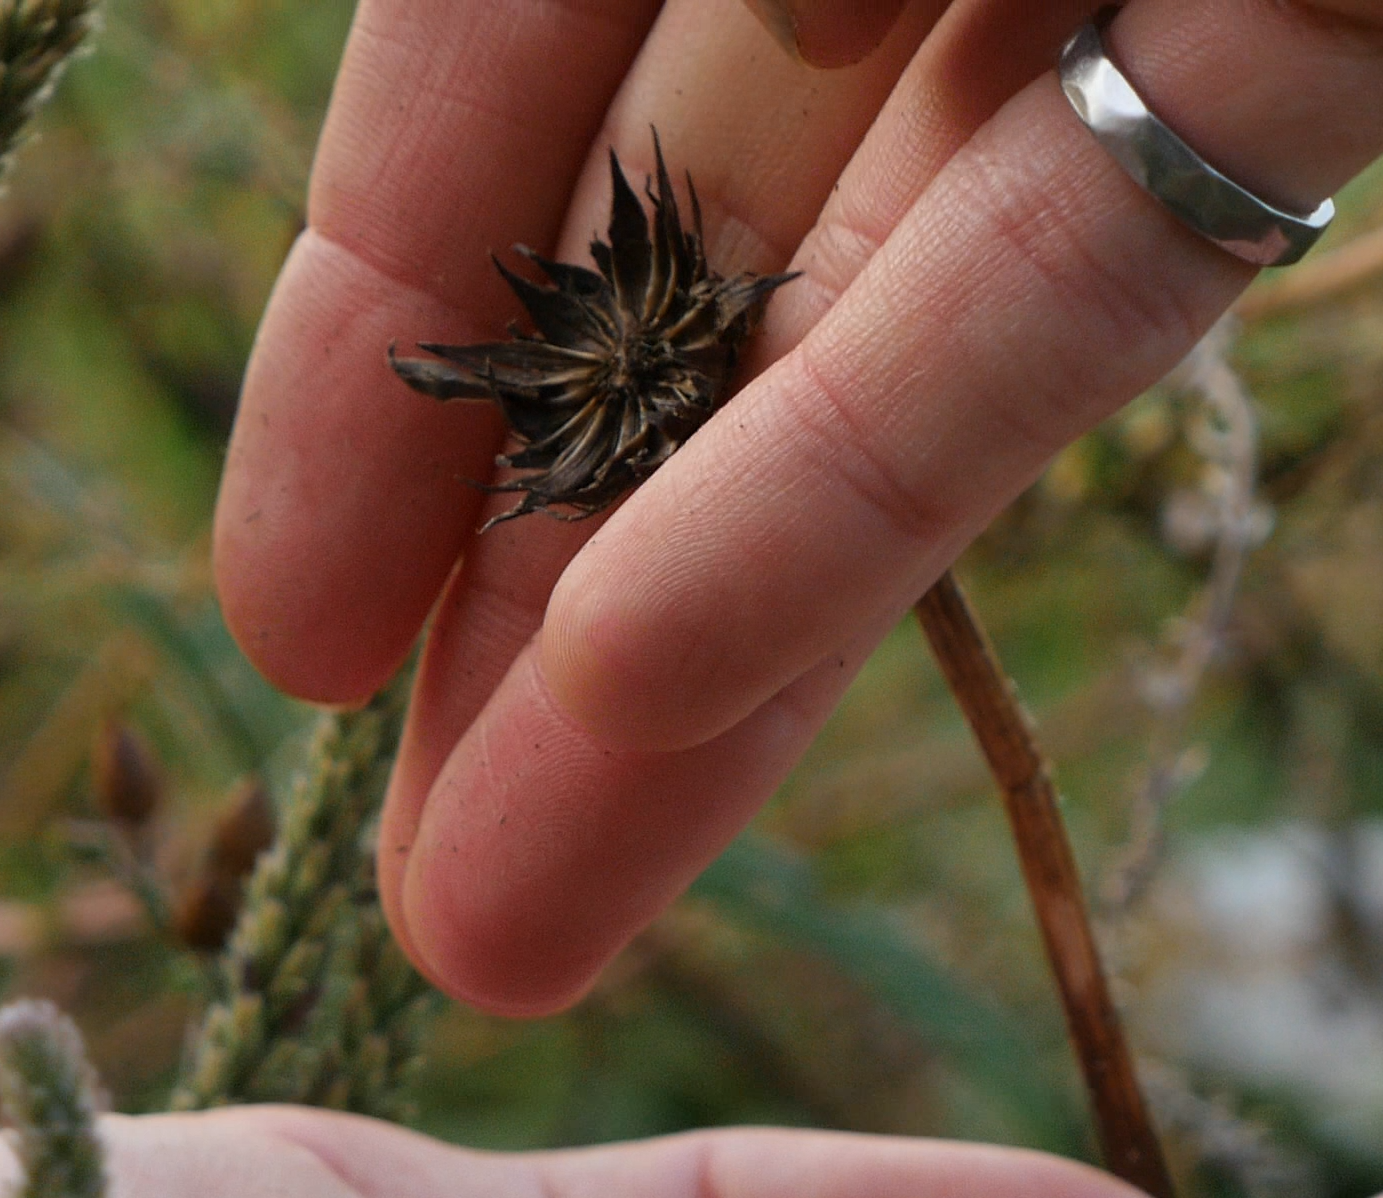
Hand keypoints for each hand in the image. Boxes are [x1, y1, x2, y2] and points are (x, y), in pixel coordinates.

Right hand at [216, 0, 1382, 1015]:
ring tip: (511, 922)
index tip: (289, 637)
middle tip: (415, 883)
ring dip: (691, 615)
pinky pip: (1093, 245)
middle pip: (678, 215)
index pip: (497, 27)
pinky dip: (888, 461)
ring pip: (871, 292)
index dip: (377, 332)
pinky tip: (675, 699)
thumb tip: (473, 119)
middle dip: (527, 562)